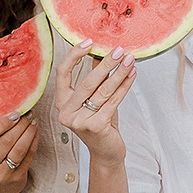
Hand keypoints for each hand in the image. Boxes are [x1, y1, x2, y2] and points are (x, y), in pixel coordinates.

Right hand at [0, 114, 37, 192]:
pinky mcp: (17, 179)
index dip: (2, 123)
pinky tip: (35, 132)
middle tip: (27, 113)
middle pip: (6, 141)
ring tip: (33, 120)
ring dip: (29, 132)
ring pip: (20, 149)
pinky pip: (28, 157)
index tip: (14, 113)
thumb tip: (0, 106)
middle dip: (20, 124)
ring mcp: (2, 175)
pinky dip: (34, 142)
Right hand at [54, 43, 134, 161]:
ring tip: (130, 60)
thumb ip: (95, 78)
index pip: (62, 72)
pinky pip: (113, 102)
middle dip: (106, 64)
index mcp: (61, 102)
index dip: (74, 55)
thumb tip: (101, 52)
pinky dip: (124, 86)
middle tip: (119, 50)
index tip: (89, 41)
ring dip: (119, 73)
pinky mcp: (95, 126)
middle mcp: (66, 112)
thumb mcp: (94, 98)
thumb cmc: (100, 122)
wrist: (106, 151)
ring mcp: (79, 121)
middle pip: (87, 81)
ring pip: (102, 91)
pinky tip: (132, 75)